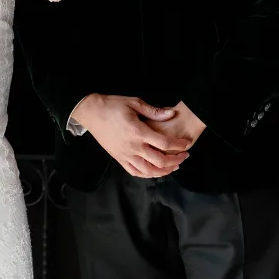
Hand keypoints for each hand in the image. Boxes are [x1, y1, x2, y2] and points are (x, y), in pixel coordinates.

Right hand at [73, 93, 193, 178]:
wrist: (91, 112)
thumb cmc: (112, 105)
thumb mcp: (134, 103)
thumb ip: (154, 111)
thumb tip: (172, 114)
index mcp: (138, 131)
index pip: (164, 143)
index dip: (179, 145)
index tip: (187, 144)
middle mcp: (132, 146)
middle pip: (160, 161)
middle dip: (176, 160)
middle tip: (184, 156)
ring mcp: (125, 155)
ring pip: (148, 171)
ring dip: (164, 171)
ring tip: (173, 166)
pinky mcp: (118, 158)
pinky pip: (135, 172)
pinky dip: (147, 175)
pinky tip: (155, 171)